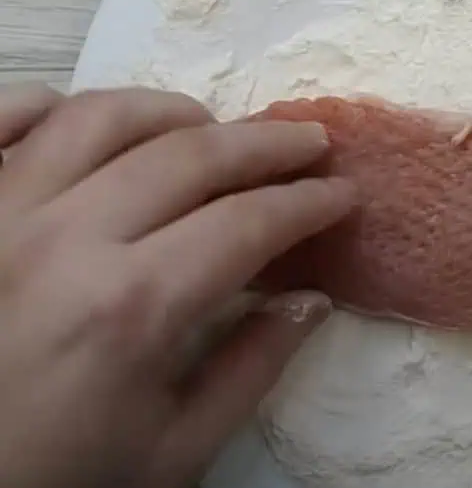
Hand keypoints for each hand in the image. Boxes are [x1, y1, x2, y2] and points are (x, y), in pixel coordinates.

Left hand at [0, 85, 356, 487]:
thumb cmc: (59, 473)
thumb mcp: (172, 450)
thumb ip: (249, 369)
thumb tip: (309, 301)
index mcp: (132, 307)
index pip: (248, 222)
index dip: (308, 202)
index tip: (342, 193)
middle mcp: (64, 241)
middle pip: (189, 155)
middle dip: (266, 144)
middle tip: (307, 143)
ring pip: (97, 119)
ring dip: (169, 112)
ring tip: (205, 128)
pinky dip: (44, 106)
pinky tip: (81, 118)